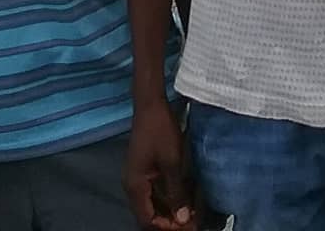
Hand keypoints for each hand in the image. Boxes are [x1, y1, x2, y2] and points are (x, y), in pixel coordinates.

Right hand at [124, 99, 195, 229]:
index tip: (187, 227)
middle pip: (148, 214)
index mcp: (135, 185)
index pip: (147, 219)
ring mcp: (137, 177)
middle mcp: (132, 185)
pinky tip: (184, 199)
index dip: (166, 227)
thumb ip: (176, 192)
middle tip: (191, 223)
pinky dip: (168, 198)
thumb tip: (182, 219)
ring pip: (152, 204)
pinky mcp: (144, 170)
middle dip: (169, 221)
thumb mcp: (172, 163)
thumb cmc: (161, 131)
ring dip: (169, 211)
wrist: (151, 106)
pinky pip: (154, 192)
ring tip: (190, 214)